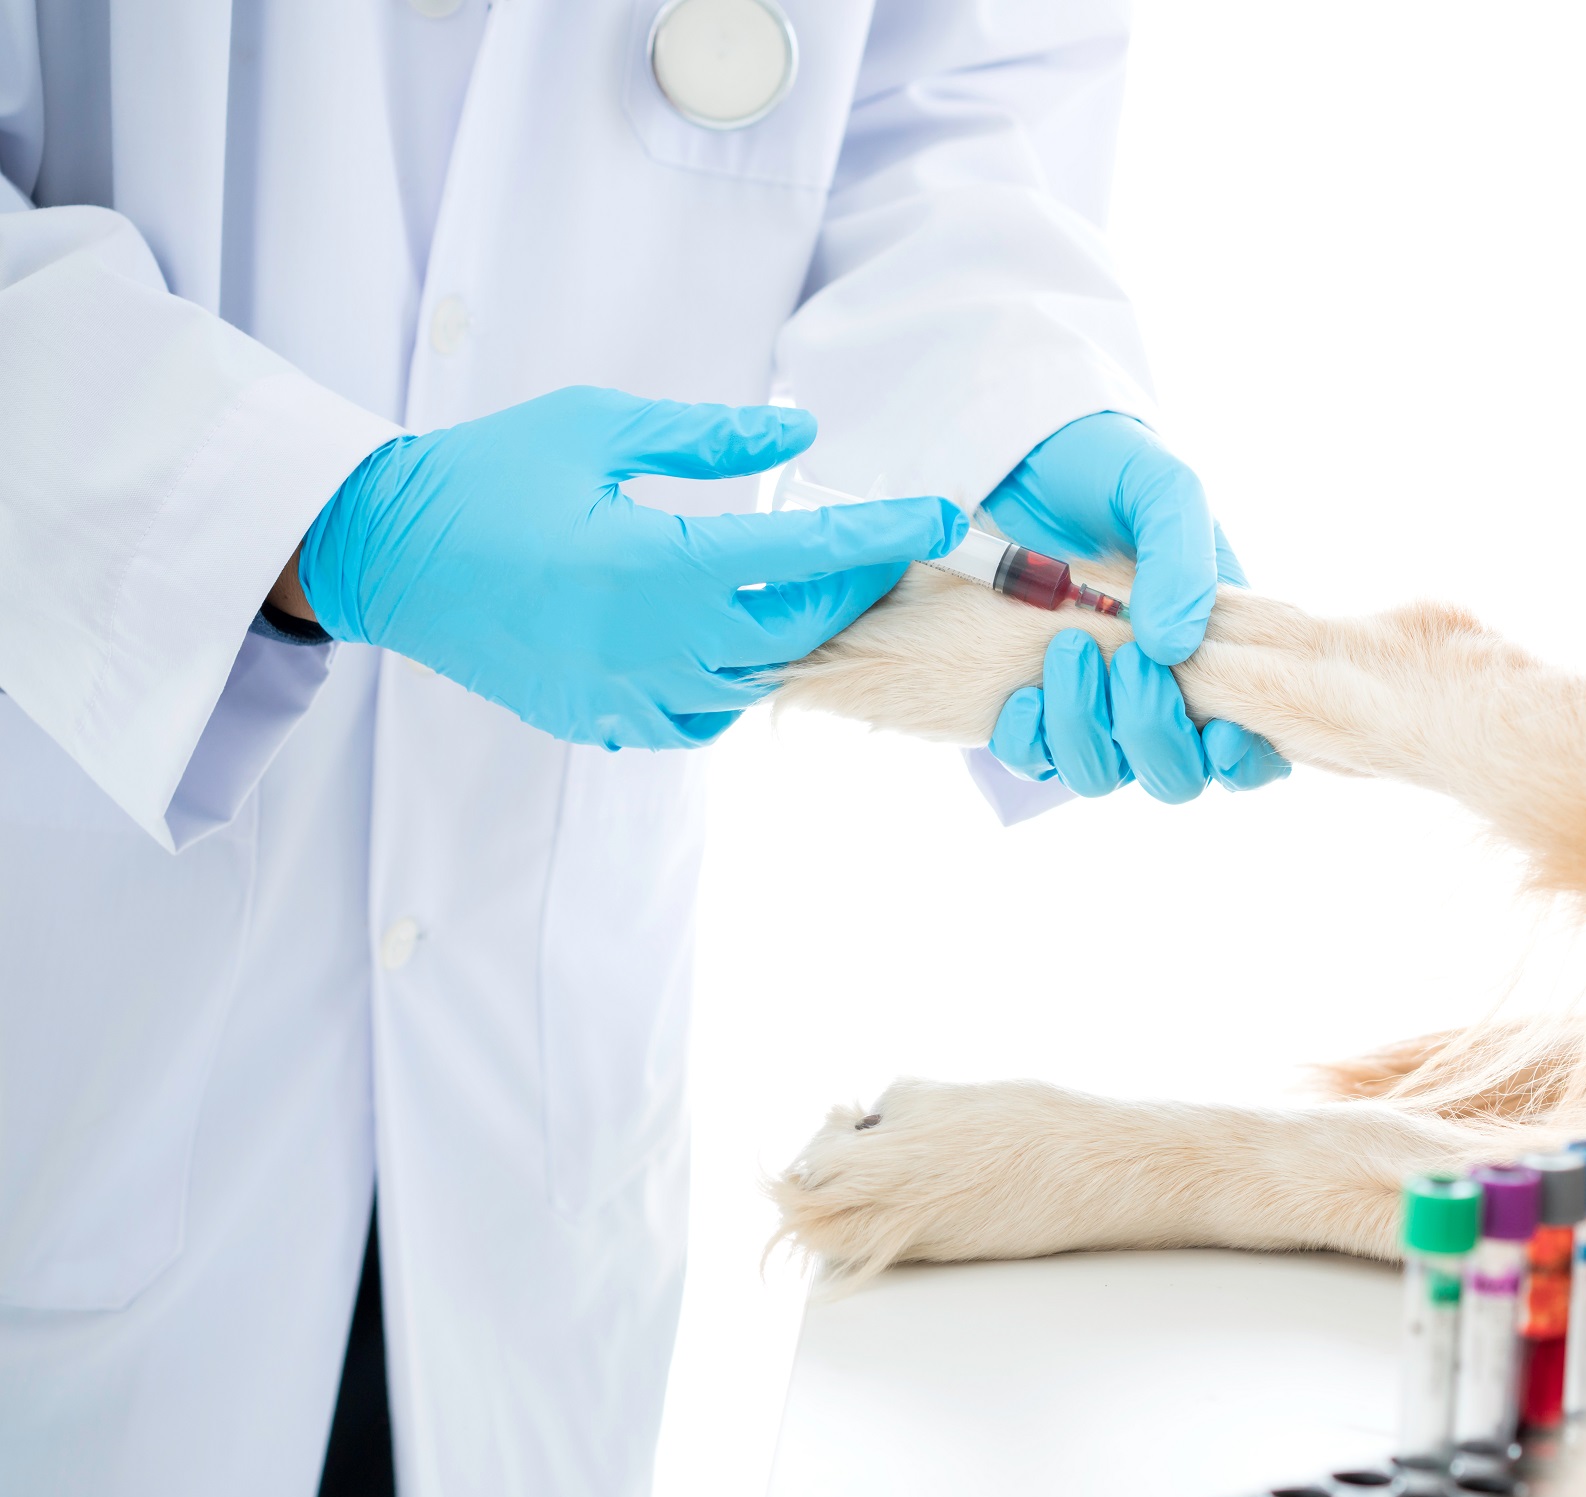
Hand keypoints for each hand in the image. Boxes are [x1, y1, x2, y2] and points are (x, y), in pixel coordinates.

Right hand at [298, 386, 963, 748]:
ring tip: (821, 588)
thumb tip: (797, 434)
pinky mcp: (602, 721)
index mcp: (653, 565)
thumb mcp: (597, 426)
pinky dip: (736, 678)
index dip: (883, 534)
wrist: (384, 557)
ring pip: (759, 681)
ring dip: (799, 635)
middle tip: (885, 546)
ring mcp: (626, 695)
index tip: (941, 517)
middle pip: (798, 628)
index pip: (804, 556)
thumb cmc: (485, 475)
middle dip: (855, 586)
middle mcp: (650, 644)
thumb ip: (706, 435)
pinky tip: (737, 635)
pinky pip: (703, 716)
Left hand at [978, 412, 1288, 800]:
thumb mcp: (1163, 491)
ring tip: (1065, 653)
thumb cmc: (1111, 468)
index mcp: (1216, 651)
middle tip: (1127, 662)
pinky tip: (1021, 694)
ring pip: (1103, 773)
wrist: (1024, 455)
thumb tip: (1173, 648)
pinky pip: (1031, 757)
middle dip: (1154, 734)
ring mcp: (1093, 701)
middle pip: (1176, 775)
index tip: (1219, 730)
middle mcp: (1160, 691)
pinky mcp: (1031, 699)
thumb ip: (1183, 559)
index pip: (1250, 745)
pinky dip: (1027, 738)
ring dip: (1087, 731)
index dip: (1243, 760)